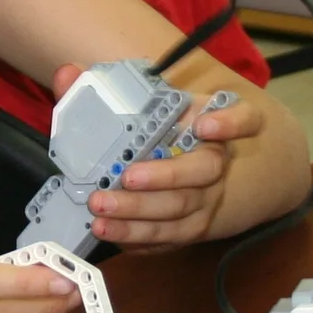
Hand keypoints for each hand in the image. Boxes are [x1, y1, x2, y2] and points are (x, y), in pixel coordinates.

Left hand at [52, 67, 258, 247]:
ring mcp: (206, 201)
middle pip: (203, 172)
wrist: (189, 176)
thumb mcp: (145, 106)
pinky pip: (168, 239)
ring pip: (181, 211)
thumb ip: (103, 90)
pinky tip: (111, 233)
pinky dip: (138, 238)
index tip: (205, 125)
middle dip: (163, 177)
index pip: (245, 119)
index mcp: (211, 126)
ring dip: (140, 215)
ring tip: (101, 212)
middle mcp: (215, 164)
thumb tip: (68, 73)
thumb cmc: (162, 134)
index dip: (231, 123)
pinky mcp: (190, 230)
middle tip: (125, 177)